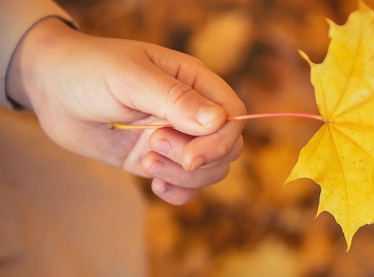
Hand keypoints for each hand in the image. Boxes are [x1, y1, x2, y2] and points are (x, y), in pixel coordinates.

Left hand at [7, 18, 245, 204]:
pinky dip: (179, 193)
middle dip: (200, 159)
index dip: (222, 140)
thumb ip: (175, 99)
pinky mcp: (157, 160)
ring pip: (210, 170)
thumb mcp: (131, 78)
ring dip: (183, 176)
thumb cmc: (90, 71)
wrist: (52, 89)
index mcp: (195, 82)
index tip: (190, 154)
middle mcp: (192, 112)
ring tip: (145, 161)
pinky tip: (155, 186)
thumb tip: (219, 122)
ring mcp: (176, 138)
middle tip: (155, 148)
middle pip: (228, 147)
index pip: (233, 115)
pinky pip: (186, 186)